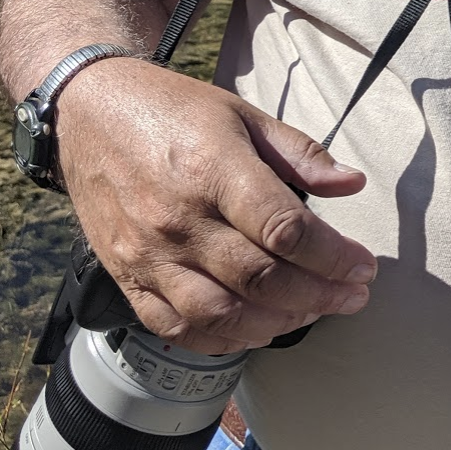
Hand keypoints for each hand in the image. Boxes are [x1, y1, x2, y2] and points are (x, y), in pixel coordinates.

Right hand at [55, 57, 376, 354]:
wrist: (88, 114)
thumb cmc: (171, 110)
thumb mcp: (243, 115)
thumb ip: (300, 153)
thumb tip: (352, 183)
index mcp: (214, 170)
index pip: (284, 228)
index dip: (332, 256)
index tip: (362, 267)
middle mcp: (180, 219)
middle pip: (260, 278)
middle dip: (318, 296)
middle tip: (352, 297)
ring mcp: (149, 254)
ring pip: (220, 313)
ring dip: (276, 324)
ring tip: (311, 314)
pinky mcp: (126, 276)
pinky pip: (176, 327)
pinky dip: (221, 339)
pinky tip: (256, 329)